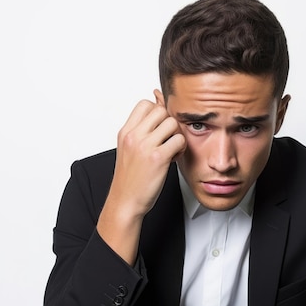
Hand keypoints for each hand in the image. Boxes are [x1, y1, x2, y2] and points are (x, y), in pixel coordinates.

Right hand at [97, 92, 185, 263]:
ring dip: (176, 136)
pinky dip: (180, 149)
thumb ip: (141, 132)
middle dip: (169, 124)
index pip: (145, 104)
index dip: (157, 113)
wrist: (125, 201)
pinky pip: (179, 141)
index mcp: (125, 132)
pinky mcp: (158, 158)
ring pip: (172, 123)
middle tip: (167, 140)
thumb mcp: (129, 149)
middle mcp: (134, 136)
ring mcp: (145, 146)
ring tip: (171, 149)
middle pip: (161, 110)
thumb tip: (158, 114)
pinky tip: (173, 158)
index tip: (160, 128)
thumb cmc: (129, 178)